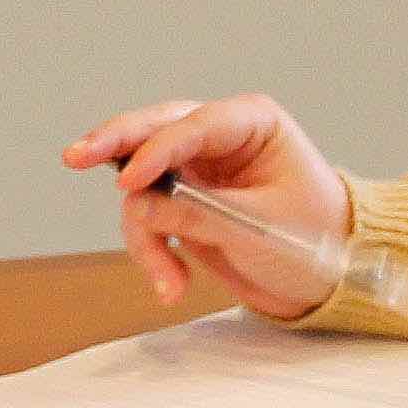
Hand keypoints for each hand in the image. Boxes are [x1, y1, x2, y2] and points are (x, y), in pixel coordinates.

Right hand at [63, 97, 351, 318]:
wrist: (331, 277)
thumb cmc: (316, 237)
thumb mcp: (261, 227)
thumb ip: (198, 215)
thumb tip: (136, 207)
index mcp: (252, 122)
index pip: (194, 126)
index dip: (158, 151)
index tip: (130, 182)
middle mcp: (218, 137)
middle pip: (153, 130)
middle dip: (114, 145)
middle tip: (75, 156)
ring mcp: (197, 169)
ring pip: (143, 187)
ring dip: (146, 235)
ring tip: (169, 281)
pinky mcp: (183, 203)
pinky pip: (148, 219)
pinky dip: (152, 251)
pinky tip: (171, 284)